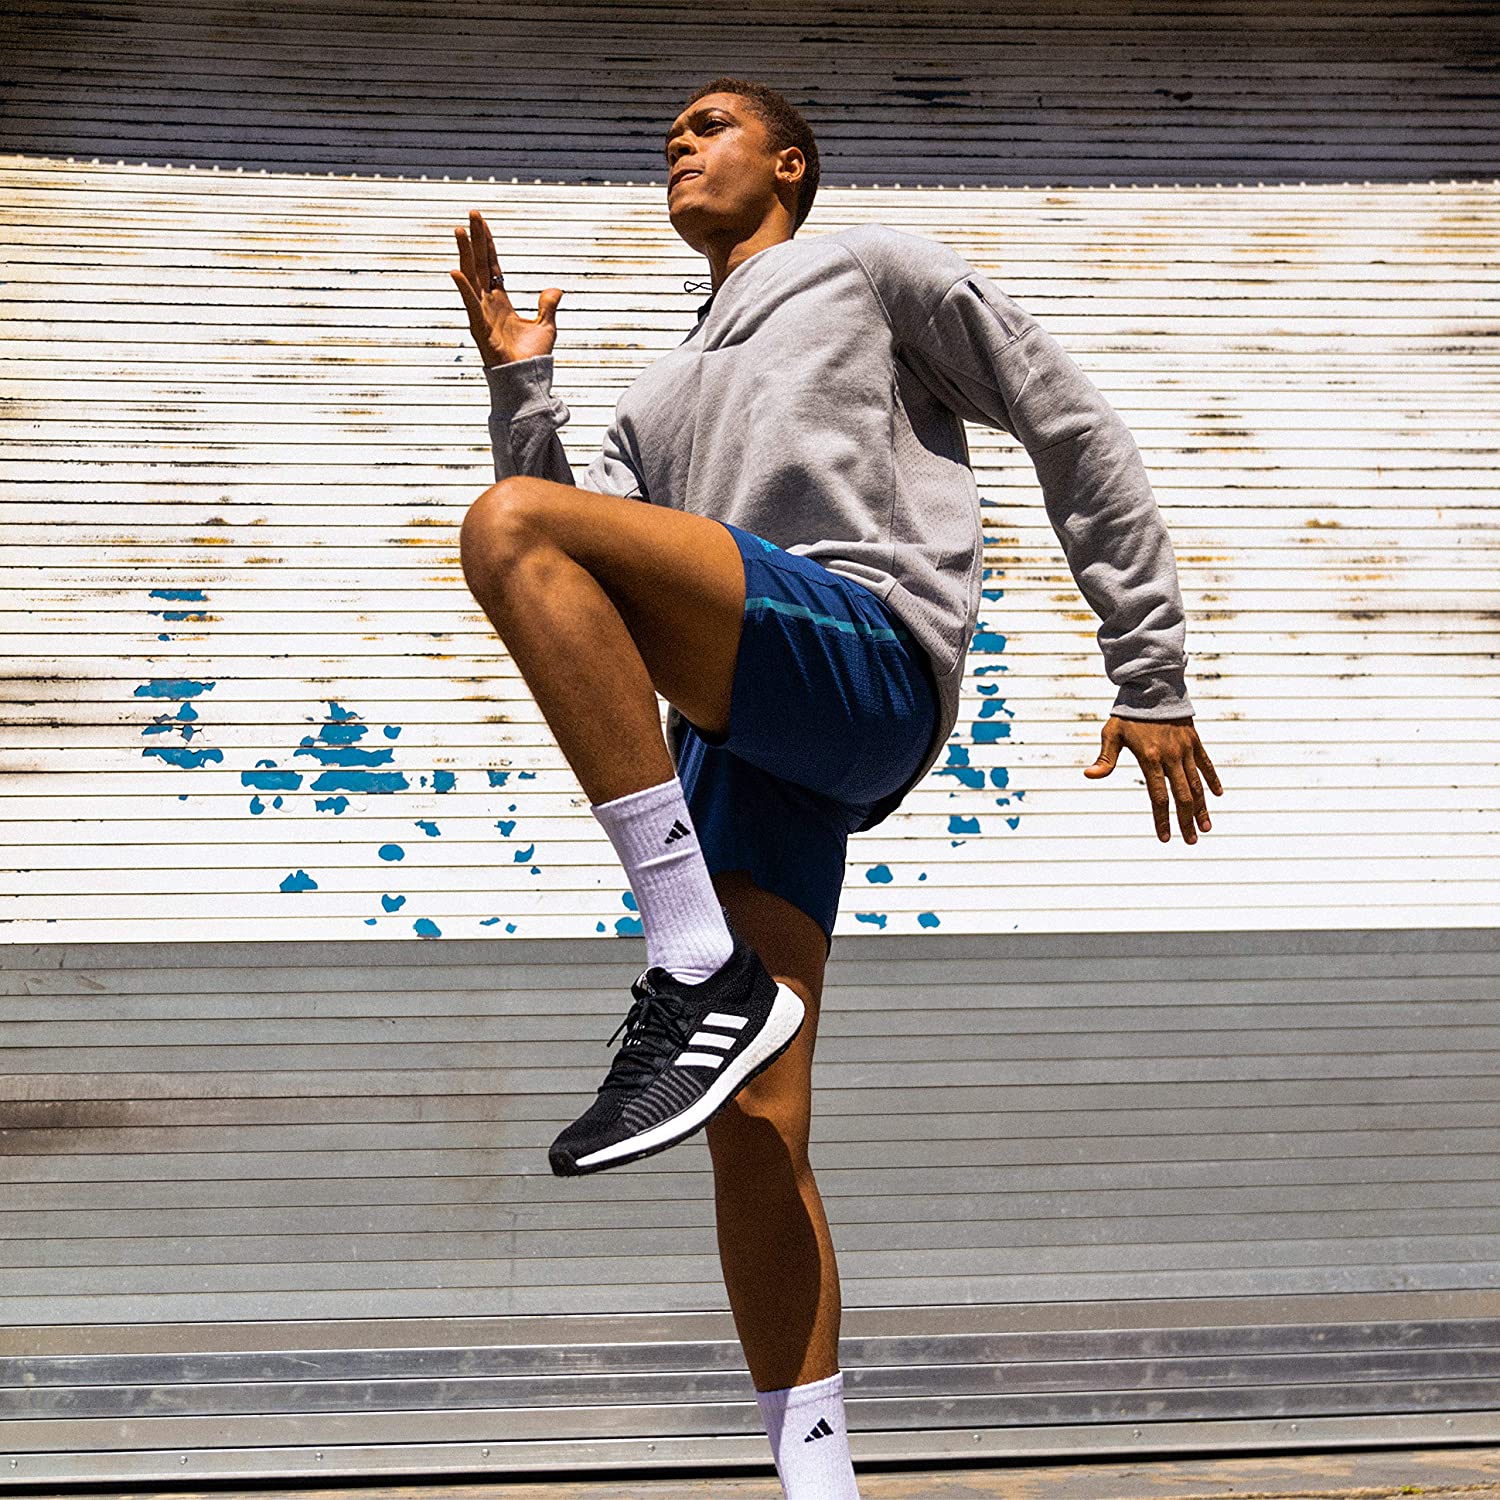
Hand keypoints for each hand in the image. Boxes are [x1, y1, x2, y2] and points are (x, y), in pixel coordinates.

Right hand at [450, 208, 563, 366]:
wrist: (527, 379)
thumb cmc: (533, 358)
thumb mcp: (546, 326)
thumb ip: (548, 305)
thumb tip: (556, 289)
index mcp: (501, 302)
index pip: (492, 265)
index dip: (488, 243)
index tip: (481, 222)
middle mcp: (488, 304)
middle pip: (480, 264)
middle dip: (476, 238)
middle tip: (471, 214)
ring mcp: (481, 314)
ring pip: (471, 278)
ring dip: (465, 254)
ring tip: (459, 230)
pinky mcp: (480, 329)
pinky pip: (470, 305)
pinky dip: (464, 288)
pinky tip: (456, 270)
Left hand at [1084, 715, 1221, 843]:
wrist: (1152, 687)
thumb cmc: (1128, 714)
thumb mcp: (1111, 734)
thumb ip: (1105, 758)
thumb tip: (1089, 775)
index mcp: (1150, 759)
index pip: (1158, 796)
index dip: (1162, 819)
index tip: (1164, 838)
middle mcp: (1171, 757)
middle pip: (1182, 796)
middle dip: (1186, 821)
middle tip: (1190, 841)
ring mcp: (1186, 749)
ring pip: (1197, 784)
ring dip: (1202, 808)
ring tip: (1205, 828)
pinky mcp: (1194, 741)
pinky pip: (1206, 764)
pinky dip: (1212, 780)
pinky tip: (1217, 796)